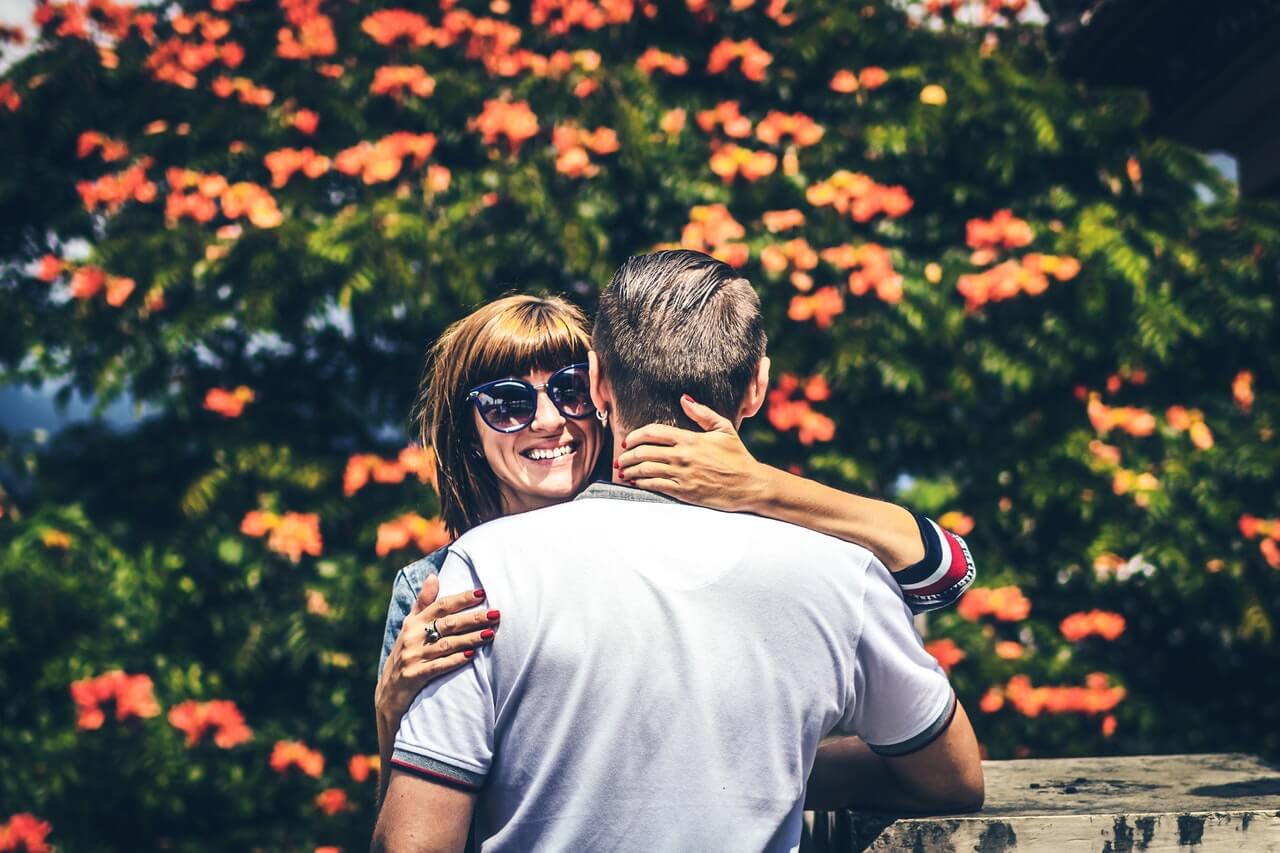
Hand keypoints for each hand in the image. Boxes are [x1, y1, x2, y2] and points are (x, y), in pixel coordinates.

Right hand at [375, 574, 498, 726]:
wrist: (388, 691)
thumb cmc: (406, 652)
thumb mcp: (410, 626)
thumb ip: (423, 602)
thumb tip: (434, 575)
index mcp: (413, 622)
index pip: (440, 605)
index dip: (461, 598)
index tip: (482, 593)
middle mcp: (412, 637)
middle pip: (448, 624)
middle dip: (473, 618)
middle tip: (495, 614)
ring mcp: (413, 657)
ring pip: (447, 644)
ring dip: (470, 638)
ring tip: (490, 633)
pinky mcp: (415, 676)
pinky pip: (439, 666)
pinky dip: (455, 660)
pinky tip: (471, 656)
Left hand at [615, 394, 772, 512]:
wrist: (750, 485)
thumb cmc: (738, 457)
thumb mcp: (724, 429)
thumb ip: (703, 413)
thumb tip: (684, 399)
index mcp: (690, 439)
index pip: (653, 432)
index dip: (635, 435)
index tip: (627, 440)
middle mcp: (683, 456)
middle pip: (644, 451)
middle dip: (627, 455)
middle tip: (620, 458)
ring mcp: (682, 475)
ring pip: (646, 469)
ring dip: (630, 470)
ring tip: (623, 471)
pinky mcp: (684, 493)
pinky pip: (655, 486)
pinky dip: (641, 483)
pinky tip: (636, 482)